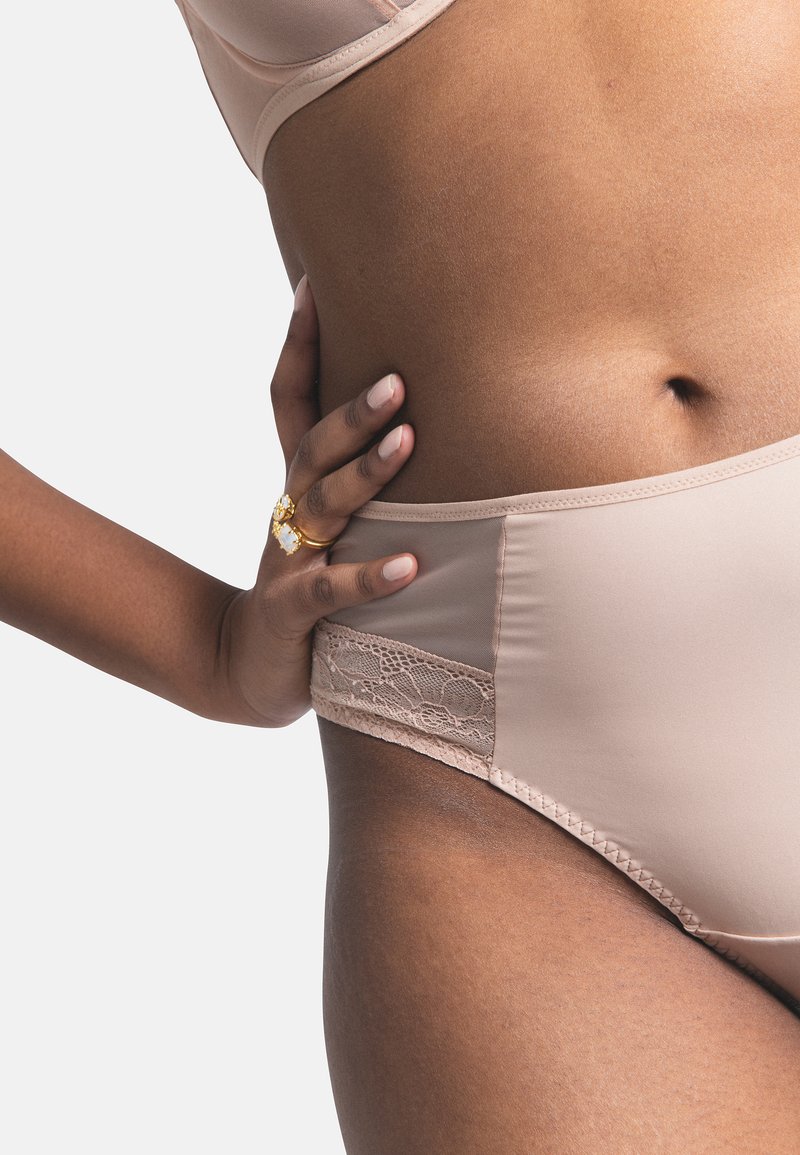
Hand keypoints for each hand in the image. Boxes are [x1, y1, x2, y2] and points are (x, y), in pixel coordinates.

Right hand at [218, 275, 416, 726]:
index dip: (297, 345)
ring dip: (366, 473)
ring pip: (325, 506)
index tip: (312, 285)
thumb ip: (355, 470)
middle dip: (353, 409)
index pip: (287, 400)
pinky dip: (369, 576)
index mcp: (297, 482)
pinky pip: (333, 592)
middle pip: (313, 447)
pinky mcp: (294, 613)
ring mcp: (288, 560)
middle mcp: (290, 511)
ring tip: (408, 440)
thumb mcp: (326, 520)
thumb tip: (417, 410)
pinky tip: (409, 564)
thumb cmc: (309, 579)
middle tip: (399, 376)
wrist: (249, 664)